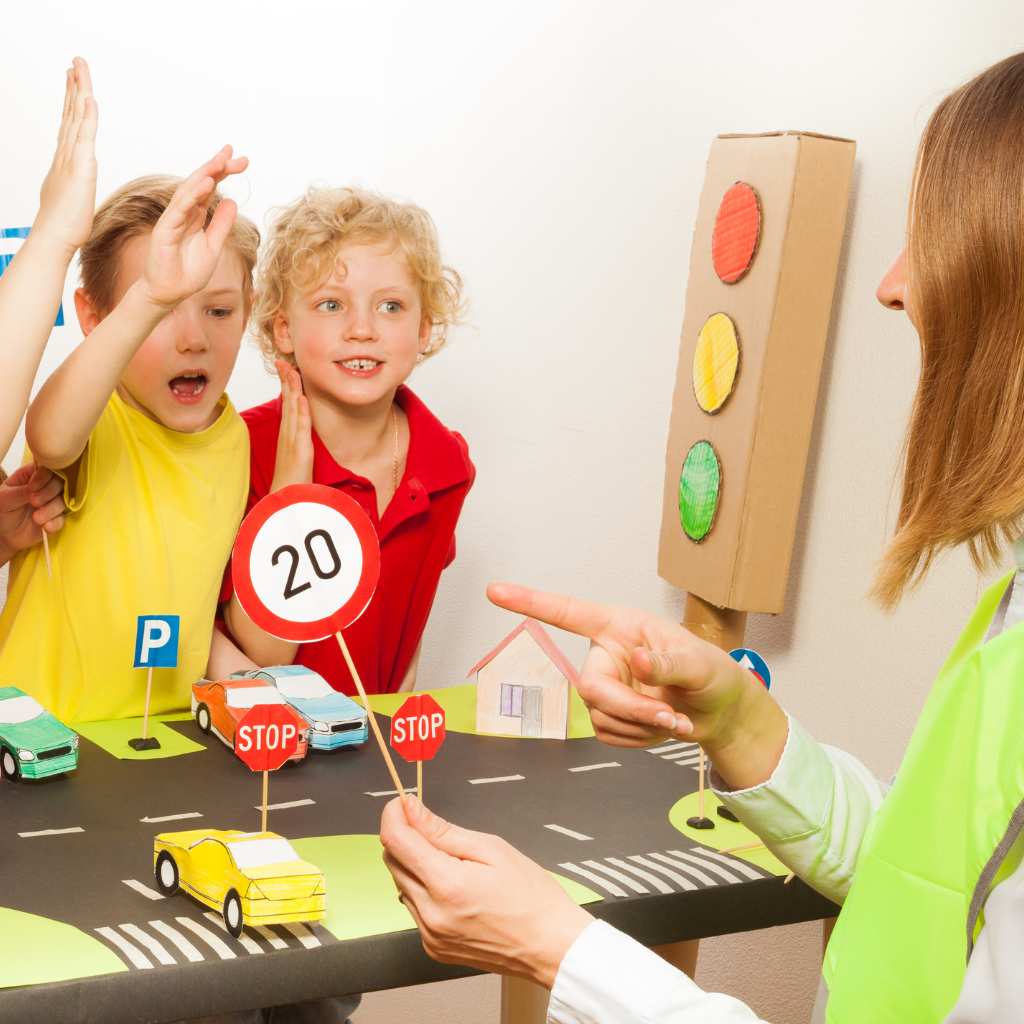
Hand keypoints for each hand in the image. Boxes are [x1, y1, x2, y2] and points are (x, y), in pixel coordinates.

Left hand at [0, 465, 65, 563]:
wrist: (5, 535)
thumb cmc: (2, 512)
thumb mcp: (5, 499)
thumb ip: (21, 491)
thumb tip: (35, 488)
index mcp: (30, 476)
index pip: (46, 469)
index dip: (43, 477)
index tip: (32, 488)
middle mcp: (44, 487)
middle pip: (59, 483)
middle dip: (48, 493)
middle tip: (34, 502)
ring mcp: (52, 502)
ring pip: (63, 501)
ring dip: (50, 510)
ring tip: (36, 518)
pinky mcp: (56, 518)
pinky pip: (63, 518)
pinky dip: (55, 523)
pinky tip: (45, 527)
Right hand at [33, 57, 97, 256]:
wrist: (56, 236)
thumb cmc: (66, 223)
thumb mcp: (74, 195)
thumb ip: (76, 182)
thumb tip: (78, 179)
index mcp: (67, 159)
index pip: (71, 122)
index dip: (72, 100)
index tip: (73, 80)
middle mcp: (67, 153)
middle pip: (71, 112)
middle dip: (74, 86)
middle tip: (75, 62)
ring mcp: (72, 158)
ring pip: (76, 117)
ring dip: (79, 90)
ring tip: (79, 67)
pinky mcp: (80, 168)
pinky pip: (84, 137)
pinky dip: (87, 117)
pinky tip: (89, 98)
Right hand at [140, 145, 247, 309]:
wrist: (170, 293)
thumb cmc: (189, 272)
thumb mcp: (213, 246)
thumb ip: (221, 224)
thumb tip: (232, 202)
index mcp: (196, 216)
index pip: (210, 188)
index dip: (223, 173)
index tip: (241, 160)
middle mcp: (184, 213)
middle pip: (200, 183)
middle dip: (216, 167)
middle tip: (233, 152)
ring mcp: (173, 219)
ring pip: (189, 191)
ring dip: (204, 175)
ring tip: (221, 161)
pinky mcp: (165, 230)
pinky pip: (179, 209)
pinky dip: (192, 195)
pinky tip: (206, 184)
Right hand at [270, 359, 313, 490]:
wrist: (285, 498)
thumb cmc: (292, 479)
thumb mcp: (297, 455)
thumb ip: (299, 441)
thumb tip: (302, 428)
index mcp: (287, 434)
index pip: (287, 404)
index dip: (286, 385)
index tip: (285, 367)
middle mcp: (287, 434)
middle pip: (287, 402)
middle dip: (286, 381)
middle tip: (284, 361)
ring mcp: (292, 441)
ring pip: (292, 410)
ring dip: (292, 390)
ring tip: (292, 371)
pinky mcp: (300, 450)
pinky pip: (300, 428)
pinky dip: (301, 412)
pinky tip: (301, 398)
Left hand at [380, 797, 591, 987]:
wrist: (551, 946)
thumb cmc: (531, 896)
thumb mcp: (492, 849)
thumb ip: (443, 830)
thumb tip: (410, 809)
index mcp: (446, 885)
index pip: (396, 841)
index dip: (393, 814)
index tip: (403, 802)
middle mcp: (430, 914)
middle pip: (392, 862)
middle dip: (405, 837)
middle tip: (433, 827)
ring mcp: (429, 935)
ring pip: (401, 884)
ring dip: (415, 864)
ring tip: (453, 861)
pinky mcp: (433, 948)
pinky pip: (414, 908)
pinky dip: (424, 890)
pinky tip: (454, 887)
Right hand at [486, 582, 763, 753]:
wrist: (721, 713)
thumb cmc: (713, 674)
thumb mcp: (699, 664)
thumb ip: (668, 662)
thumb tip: (637, 659)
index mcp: (619, 626)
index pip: (568, 613)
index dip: (530, 602)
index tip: (495, 591)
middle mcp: (605, 654)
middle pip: (590, 687)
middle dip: (629, 708)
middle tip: (669, 718)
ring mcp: (604, 686)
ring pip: (598, 716)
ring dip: (639, 726)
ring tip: (674, 720)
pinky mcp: (607, 715)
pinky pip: (607, 734)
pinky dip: (638, 739)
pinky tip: (660, 728)